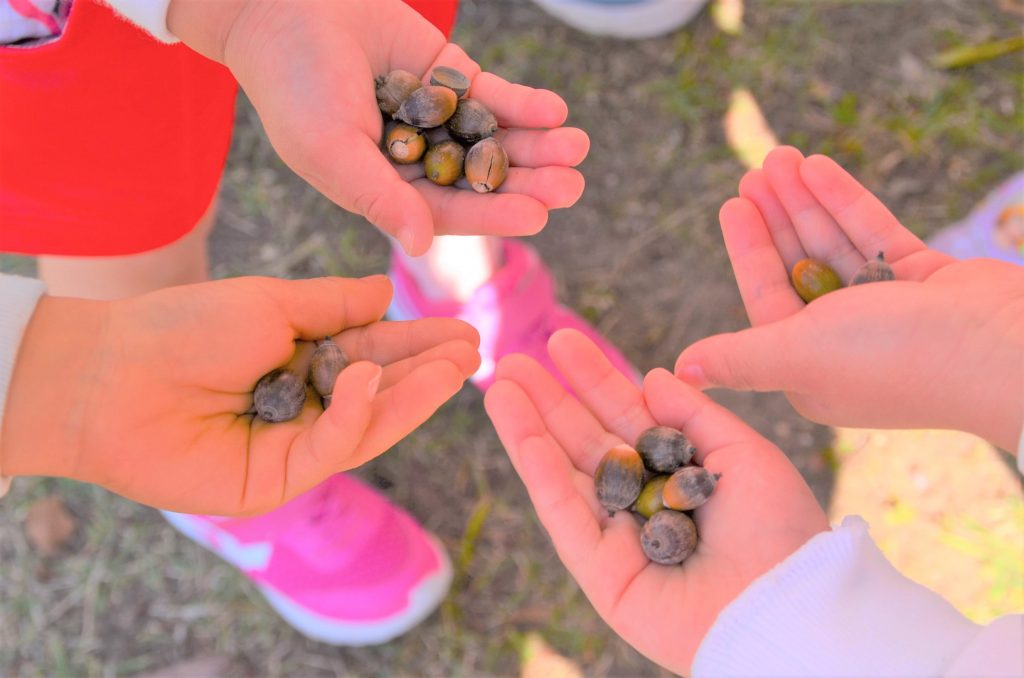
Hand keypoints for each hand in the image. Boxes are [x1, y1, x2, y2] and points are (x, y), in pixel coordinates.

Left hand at [0, 276, 479, 514]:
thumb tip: (385, 290)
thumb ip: (333, 304)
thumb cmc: (184, 327)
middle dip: (427, 373)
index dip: (419, 343)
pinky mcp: (276, 480)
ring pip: (367, 426)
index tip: (463, 331)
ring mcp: (293, 445)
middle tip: (472, 351)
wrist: (112, 373)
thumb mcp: (271, 302)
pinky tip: (374, 378)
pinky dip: (355, 415)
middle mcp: (306, 403)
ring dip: (412, 397)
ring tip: (454, 367)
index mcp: (304, 359)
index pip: (376, 351)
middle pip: (381, 393)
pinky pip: (329, 447)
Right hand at [168, 0, 588, 255]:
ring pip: (496, 137)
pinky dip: (522, 102)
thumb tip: (420, 246)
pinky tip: (554, 110)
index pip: (450, 210)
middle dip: (528, 181)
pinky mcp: (449, 75)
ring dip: (537, 144)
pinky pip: (491, 93)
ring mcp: (438, 116)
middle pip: (483, 177)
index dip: (493, 213)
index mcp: (388, 189)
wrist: (283, 8)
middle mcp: (418, 159)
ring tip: (578, 147)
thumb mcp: (330, 149)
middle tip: (572, 186)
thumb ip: (378, 195)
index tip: (537, 216)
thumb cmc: (293, 87)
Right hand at [484, 329, 826, 673]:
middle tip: (511, 360)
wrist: (786, 606)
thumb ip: (693, 415)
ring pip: (564, 474)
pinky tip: (522, 435)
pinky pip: (566, 517)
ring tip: (499, 388)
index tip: (561, 341)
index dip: (593, 380)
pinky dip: (542, 475)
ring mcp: (618, 537)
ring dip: (528, 430)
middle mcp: (643, 501)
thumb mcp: (745, 455)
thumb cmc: (779, 533)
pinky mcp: (601, 573)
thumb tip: (652, 376)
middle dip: (548, 401)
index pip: (625, 417)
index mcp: (677, 473)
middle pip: (585, 442)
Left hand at [675, 147, 1023, 450]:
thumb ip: (738, 358)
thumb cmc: (891, 358)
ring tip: (780, 155)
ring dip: (807, 201)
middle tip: (754, 169)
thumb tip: (679, 372)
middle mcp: (844, 342)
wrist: (1003, 351)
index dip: (748, 249)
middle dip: (776, 217)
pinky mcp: (925, 284)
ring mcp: (888, 313)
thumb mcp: (797, 354)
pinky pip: (876, 236)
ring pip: (836, 246)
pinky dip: (847, 204)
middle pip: (799, 266)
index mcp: (808, 369)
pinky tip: (820, 168)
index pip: (766, 297)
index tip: (731, 204)